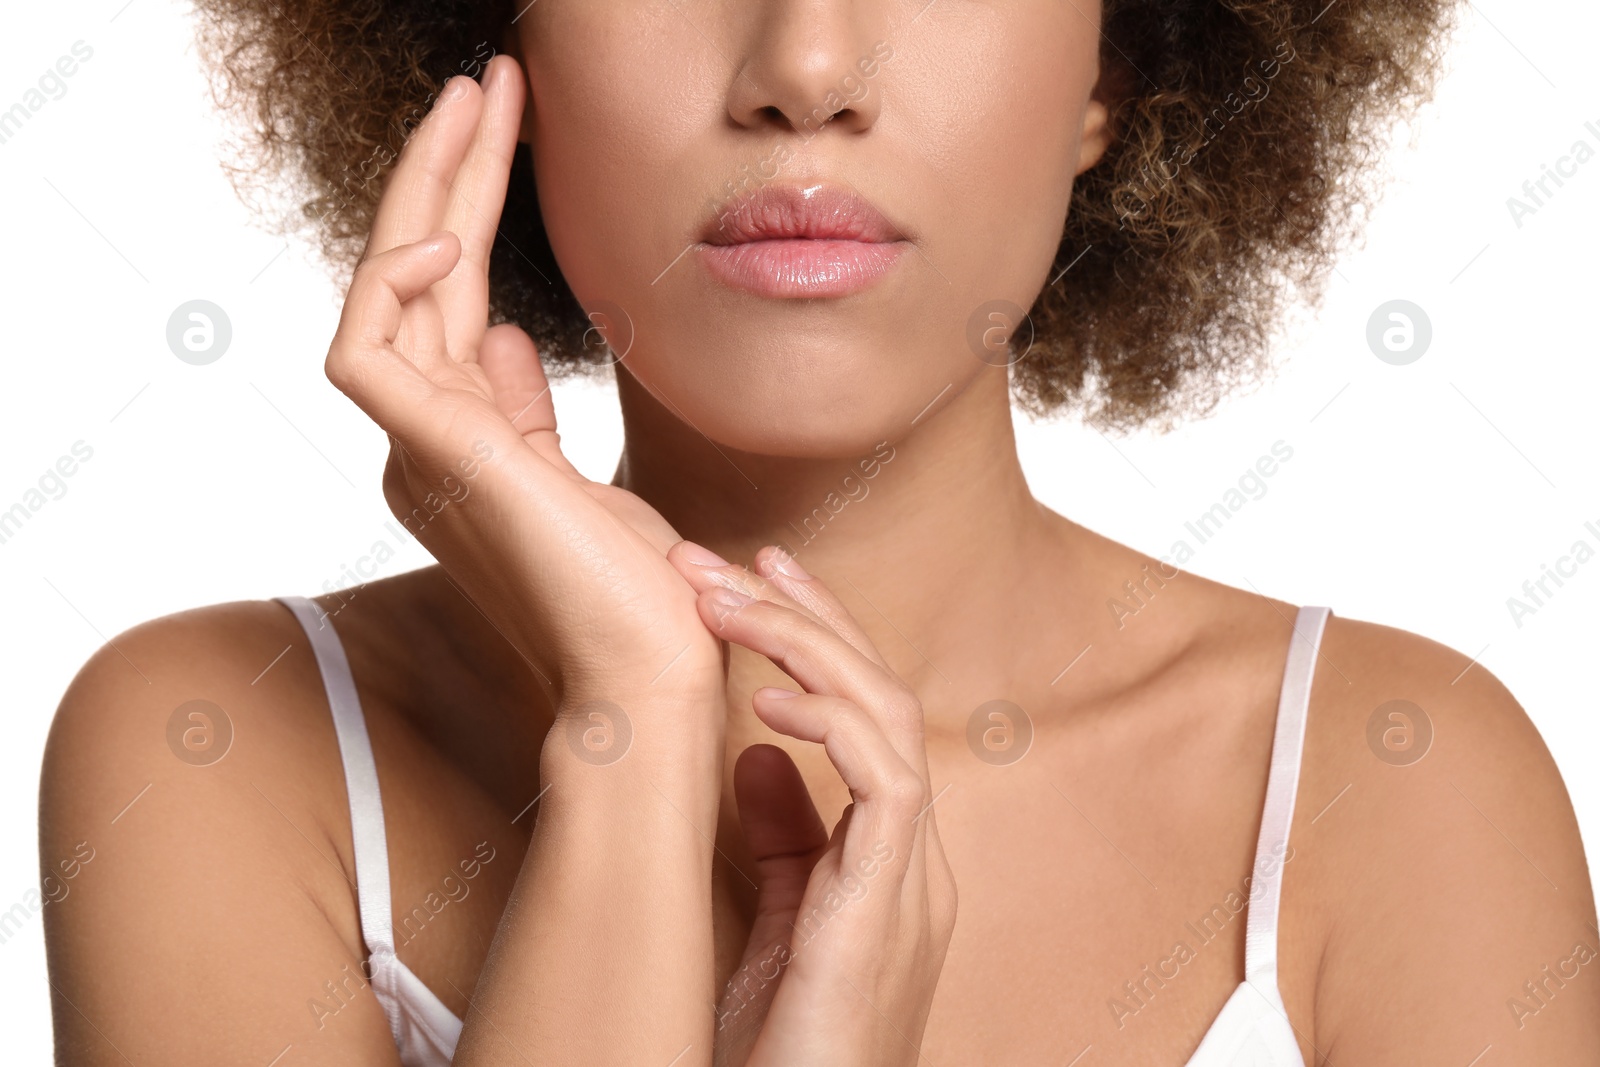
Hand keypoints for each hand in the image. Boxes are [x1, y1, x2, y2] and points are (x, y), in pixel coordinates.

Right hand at [323, 57, 720, 711]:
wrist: (649, 675)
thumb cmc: (630, 593)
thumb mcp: (576, 477)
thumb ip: (519, 410)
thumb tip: (502, 338)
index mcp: (460, 438)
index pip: (451, 295)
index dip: (471, 205)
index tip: (508, 129)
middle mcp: (426, 438)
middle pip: (419, 275)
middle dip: (447, 171)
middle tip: (483, 84)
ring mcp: (420, 451)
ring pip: (387, 290)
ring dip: (425, 189)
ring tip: (473, 103)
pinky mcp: (433, 461)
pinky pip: (366, 352)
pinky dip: (388, 286)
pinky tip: (441, 233)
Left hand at [666, 544, 957, 1065]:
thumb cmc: (777, 1048)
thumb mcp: (774, 922)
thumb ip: (783, 835)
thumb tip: (760, 747)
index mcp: (884, 854)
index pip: (867, 713)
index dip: (819, 635)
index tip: (758, 577)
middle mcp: (910, 854)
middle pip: (882, 694)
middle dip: (806, 614)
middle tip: (730, 558)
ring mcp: (910, 880)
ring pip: (890, 718)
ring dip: (807, 646)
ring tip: (728, 601)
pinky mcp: (892, 908)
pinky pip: (887, 787)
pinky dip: (835, 725)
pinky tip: (771, 697)